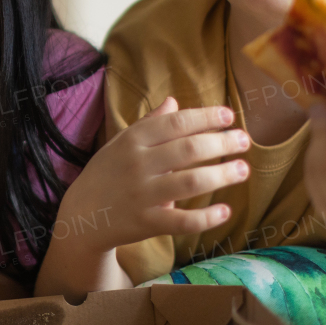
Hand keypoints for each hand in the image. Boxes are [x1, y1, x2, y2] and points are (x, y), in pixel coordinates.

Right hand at [58, 97, 248, 253]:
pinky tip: (225, 211)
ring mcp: (142, 195)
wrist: (80, 215)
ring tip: (243, 170)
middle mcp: (138, 164)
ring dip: (221, 175)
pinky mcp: (146, 222)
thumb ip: (149, 123)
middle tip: (245, 141)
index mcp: (133, 140)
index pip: (176, 123)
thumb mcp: (121, 143)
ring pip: (190, 182)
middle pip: (188, 149)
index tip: (230, 115)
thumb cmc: (107, 174)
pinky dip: (206, 217)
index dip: (206, 117)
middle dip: (221, 142)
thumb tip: (174, 102)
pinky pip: (182, 220)